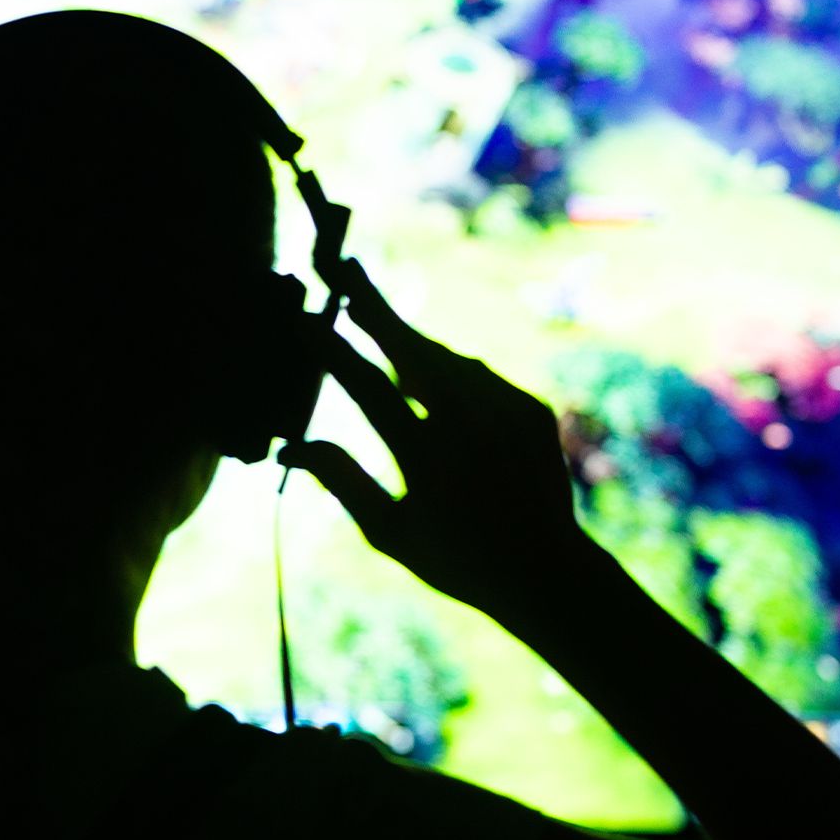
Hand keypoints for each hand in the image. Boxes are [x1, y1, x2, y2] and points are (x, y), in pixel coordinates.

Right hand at [278, 284, 588, 617]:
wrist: (548, 572)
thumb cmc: (455, 560)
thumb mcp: (389, 532)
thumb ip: (341, 481)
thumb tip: (291, 447)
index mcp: (427, 457)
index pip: (367, 388)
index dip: (332, 350)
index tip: (303, 320)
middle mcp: (471, 424)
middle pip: (411, 349)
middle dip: (374, 306)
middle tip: (347, 267)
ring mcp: (506, 411)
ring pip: (446, 359)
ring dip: (411, 342)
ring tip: (376, 321)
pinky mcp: (531, 408)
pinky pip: (479, 377)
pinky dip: (450, 372)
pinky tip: (428, 375)